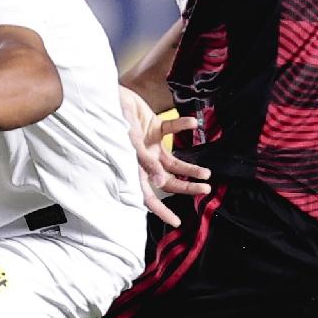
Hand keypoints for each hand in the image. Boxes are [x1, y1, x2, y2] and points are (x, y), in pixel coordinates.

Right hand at [118, 85, 209, 226]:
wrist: (111, 95)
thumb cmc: (114, 120)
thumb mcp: (130, 142)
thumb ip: (146, 162)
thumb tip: (161, 182)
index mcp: (135, 168)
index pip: (148, 195)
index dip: (161, 211)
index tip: (176, 222)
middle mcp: (144, 160)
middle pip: (168, 180)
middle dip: (186, 187)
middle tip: (205, 189)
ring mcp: (150, 145)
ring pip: (174, 163)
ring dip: (190, 168)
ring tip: (206, 172)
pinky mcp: (154, 127)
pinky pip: (171, 130)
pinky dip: (182, 127)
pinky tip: (192, 123)